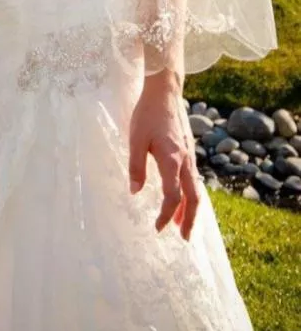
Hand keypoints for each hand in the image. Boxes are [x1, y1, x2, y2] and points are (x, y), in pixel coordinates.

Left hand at [128, 69, 199, 240]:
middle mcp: (186, 161)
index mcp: (172, 160)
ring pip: (196, 189)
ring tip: (183, 224)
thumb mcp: (136, 140)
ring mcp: (190, 156)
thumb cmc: (147, 114)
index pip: (173, 196)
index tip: (157, 228)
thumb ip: (136, 167)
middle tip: (184, 238)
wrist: (165, 92)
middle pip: (193, 198)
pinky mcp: (188, 150)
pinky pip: (194, 179)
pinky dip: (190, 194)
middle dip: (189, 220)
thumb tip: (134, 192)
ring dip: (191, 209)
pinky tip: (183, 196)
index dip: (166, 215)